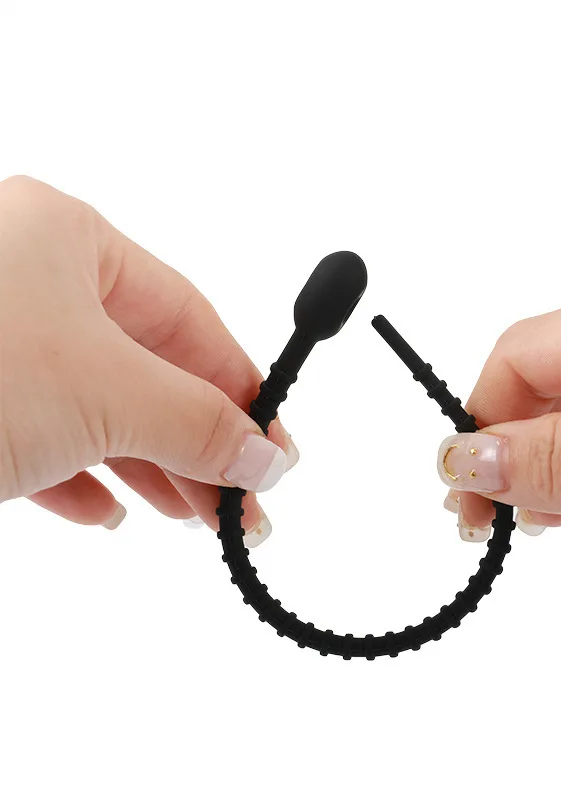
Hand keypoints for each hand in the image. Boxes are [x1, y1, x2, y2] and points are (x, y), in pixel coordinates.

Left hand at [0, 176, 296, 545]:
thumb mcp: (102, 393)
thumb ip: (199, 424)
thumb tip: (267, 458)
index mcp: (71, 241)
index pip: (191, 322)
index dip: (243, 391)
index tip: (276, 452)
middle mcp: (31, 280)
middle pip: (149, 371)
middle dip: (201, 446)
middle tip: (244, 507)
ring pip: (97, 409)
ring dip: (151, 470)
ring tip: (195, 521)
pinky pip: (39, 436)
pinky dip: (80, 480)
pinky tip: (106, 515)